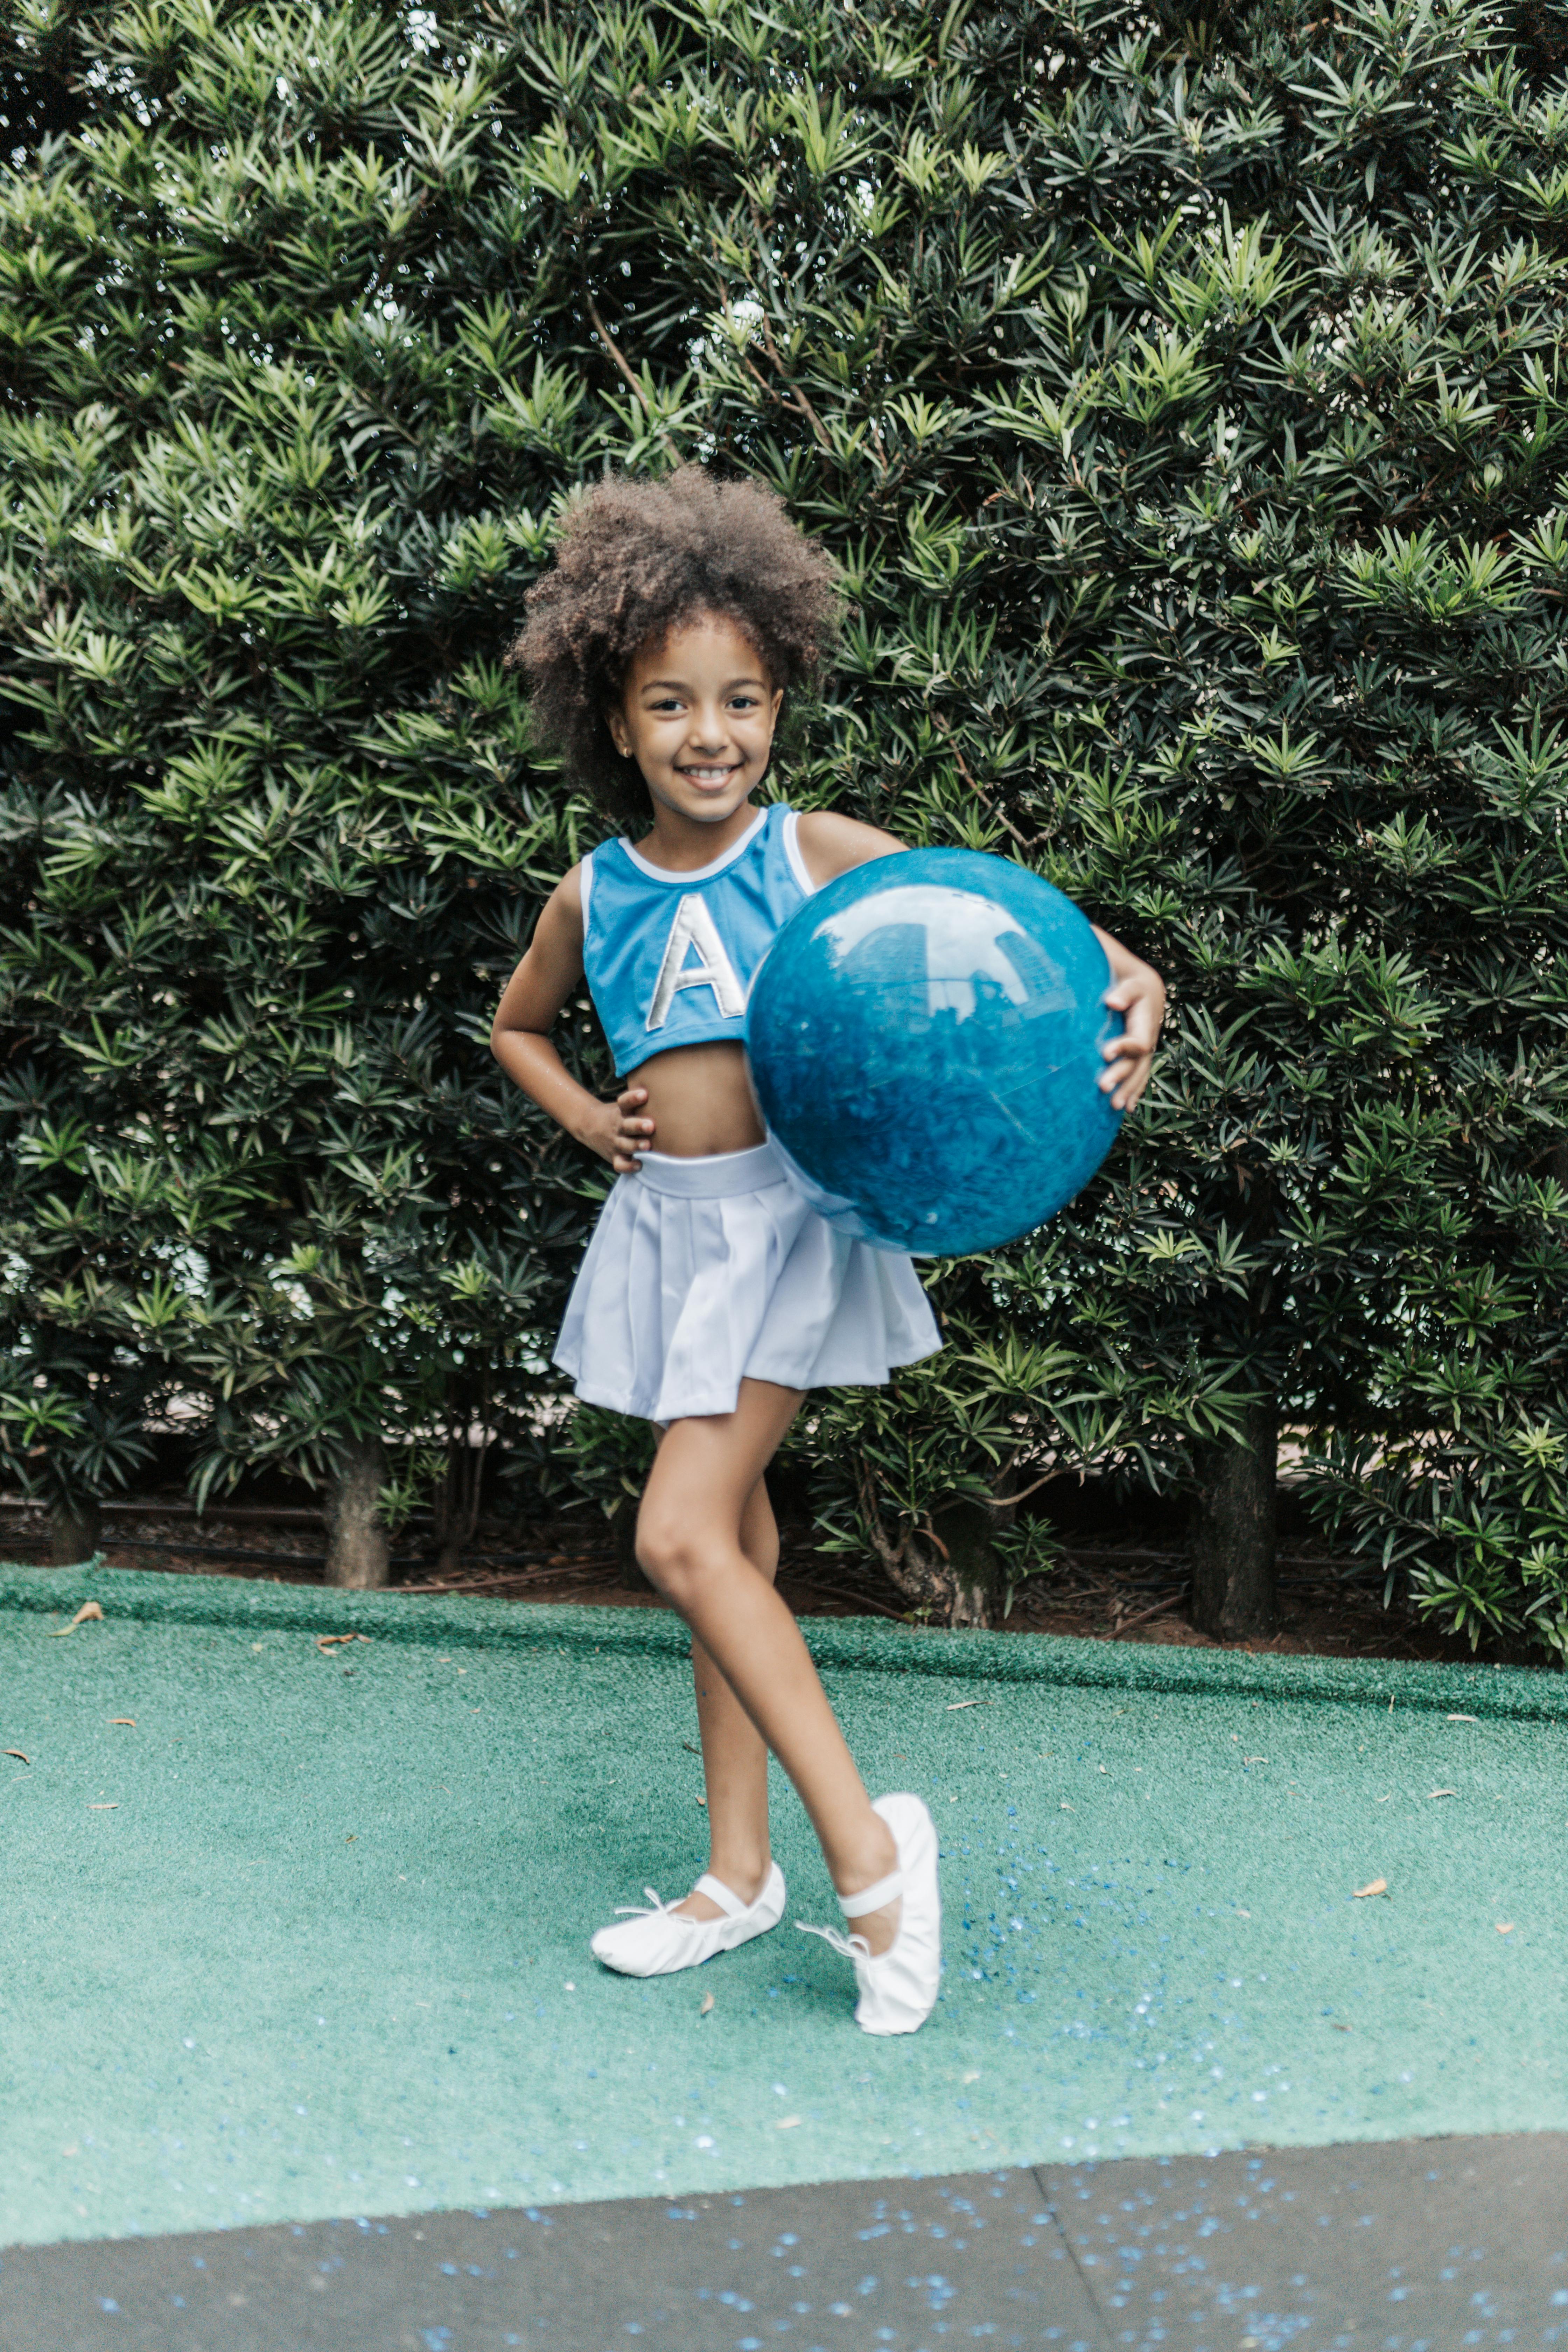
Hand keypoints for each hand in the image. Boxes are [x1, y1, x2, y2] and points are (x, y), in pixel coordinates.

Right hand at [588, 1083, 654, 1172]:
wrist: (590, 1126)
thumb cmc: (619, 1115)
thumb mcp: (624, 1106)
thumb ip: (639, 1103)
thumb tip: (669, 1093)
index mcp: (620, 1112)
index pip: (624, 1103)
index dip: (633, 1098)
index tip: (644, 1094)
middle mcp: (618, 1127)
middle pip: (626, 1125)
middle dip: (638, 1126)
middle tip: (650, 1125)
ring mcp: (615, 1142)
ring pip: (625, 1145)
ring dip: (636, 1146)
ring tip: (647, 1145)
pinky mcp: (614, 1157)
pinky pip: (620, 1165)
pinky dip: (628, 1167)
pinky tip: (640, 1165)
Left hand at [1099, 957, 1165, 1112]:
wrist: (1144, 986)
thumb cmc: (1130, 981)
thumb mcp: (1130, 981)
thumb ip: (1124, 990)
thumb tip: (1112, 1001)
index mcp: (1145, 1022)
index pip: (1138, 1040)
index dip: (1124, 1047)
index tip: (1105, 1054)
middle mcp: (1148, 1039)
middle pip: (1138, 1062)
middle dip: (1122, 1076)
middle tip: (1103, 1088)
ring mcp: (1146, 1049)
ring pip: (1139, 1073)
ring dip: (1128, 1090)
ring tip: (1115, 1106)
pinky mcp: (1140, 1055)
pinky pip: (1140, 1075)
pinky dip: (1135, 1091)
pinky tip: (1127, 1107)